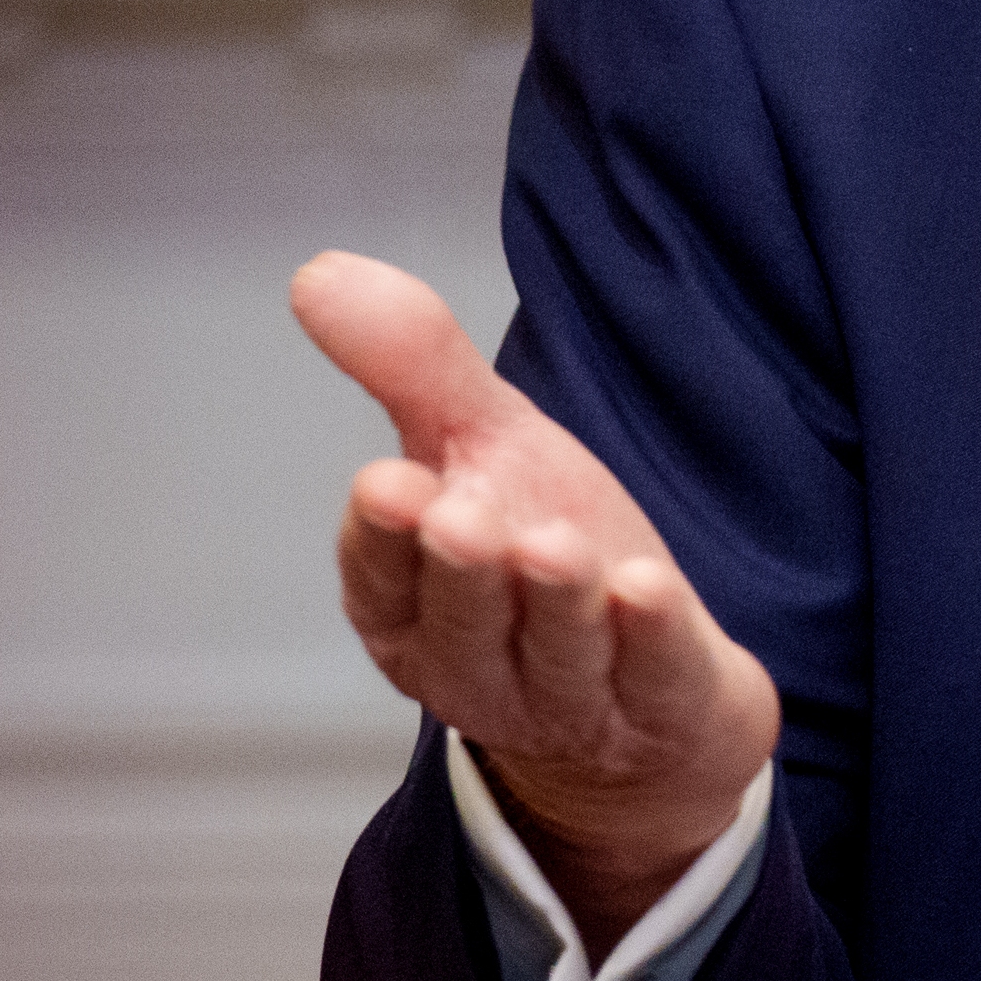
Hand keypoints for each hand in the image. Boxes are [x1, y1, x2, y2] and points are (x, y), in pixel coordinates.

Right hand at [293, 249, 781, 954]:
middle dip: (461, 573)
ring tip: (553, 547)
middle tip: (460, 516)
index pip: (383, 581)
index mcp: (413, 610)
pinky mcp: (661, 707)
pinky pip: (653, 678)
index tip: (389, 484)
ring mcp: (570, 698)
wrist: (650, 684)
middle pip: (464, 624)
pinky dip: (649, 635)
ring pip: (556, 654)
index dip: (383, 540)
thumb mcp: (482, 445)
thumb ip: (411, 367)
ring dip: (555, 601)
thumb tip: (318, 274)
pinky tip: (646, 587)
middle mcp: (478, 666)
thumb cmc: (539, 550)